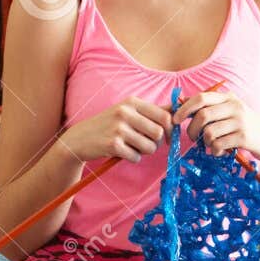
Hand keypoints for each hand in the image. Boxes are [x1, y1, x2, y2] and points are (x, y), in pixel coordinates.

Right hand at [57, 96, 172, 165]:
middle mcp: (125, 112)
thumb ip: (152, 111)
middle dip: (157, 143)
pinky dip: (132, 158)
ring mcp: (118, 128)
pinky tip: (122, 152)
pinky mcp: (113, 145)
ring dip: (144, 152)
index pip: (165, 116)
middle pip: (159, 133)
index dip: (171, 130)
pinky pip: (136, 157)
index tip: (167, 137)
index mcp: (132, 102)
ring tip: (133, 147)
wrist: (80, 138)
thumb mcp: (128, 111)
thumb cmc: (109, 125)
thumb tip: (179, 107)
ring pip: (150, 147)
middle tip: (146, 144)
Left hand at [172, 88, 259, 163]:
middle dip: (191, 129)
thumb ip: (212, 110)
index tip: (175, 120)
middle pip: (202, 115)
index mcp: (228, 98)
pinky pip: (218, 145)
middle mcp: (235, 106)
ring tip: (212, 145)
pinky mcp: (244, 137)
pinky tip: (220, 151)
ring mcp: (240, 121)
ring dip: (206, 143)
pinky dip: (215, 151)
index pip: (201, 98)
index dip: (184, 109)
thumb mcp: (231, 113)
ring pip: (209, 132)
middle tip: (192, 138)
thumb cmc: (246, 128)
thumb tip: (183, 111)